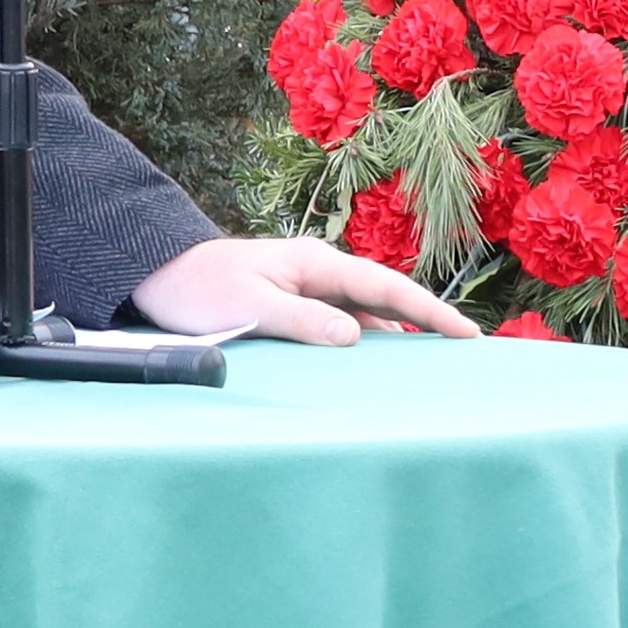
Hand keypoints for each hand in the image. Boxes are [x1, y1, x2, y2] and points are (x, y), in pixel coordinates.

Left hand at [128, 233, 475, 344]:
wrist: (159, 274)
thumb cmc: (199, 289)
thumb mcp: (249, 306)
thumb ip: (300, 320)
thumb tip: (354, 335)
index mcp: (314, 263)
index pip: (384, 287)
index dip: (427, 310)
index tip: (465, 332)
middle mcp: (318, 271)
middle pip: (384, 298)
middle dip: (426, 321)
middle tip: (468, 350)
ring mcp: (308, 287)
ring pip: (366, 312)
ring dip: (397, 334)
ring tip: (434, 364)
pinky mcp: (295, 304)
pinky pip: (343, 322)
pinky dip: (366, 340)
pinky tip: (379, 364)